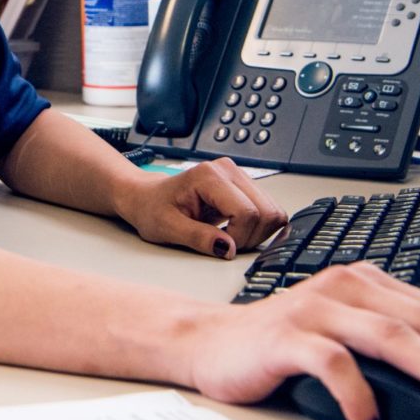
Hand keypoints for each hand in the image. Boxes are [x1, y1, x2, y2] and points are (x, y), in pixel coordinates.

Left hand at [116, 158, 287, 258]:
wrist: (146, 197)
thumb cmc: (152, 208)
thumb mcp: (167, 228)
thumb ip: (197, 238)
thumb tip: (227, 249)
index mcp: (209, 176)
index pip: (248, 212)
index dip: (239, 237)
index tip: (219, 246)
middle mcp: (228, 170)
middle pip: (267, 212)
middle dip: (251, 237)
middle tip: (224, 244)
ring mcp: (239, 176)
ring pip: (273, 212)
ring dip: (256, 233)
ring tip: (227, 236)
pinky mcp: (244, 186)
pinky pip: (268, 211)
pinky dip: (257, 228)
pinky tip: (234, 230)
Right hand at [177, 263, 419, 419]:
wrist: (208, 341)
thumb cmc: (281, 341)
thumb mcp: (344, 331)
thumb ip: (391, 340)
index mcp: (364, 281)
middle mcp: (343, 287)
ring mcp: (314, 309)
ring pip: (387, 335)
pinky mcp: (286, 338)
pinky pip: (333, 364)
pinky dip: (359, 395)